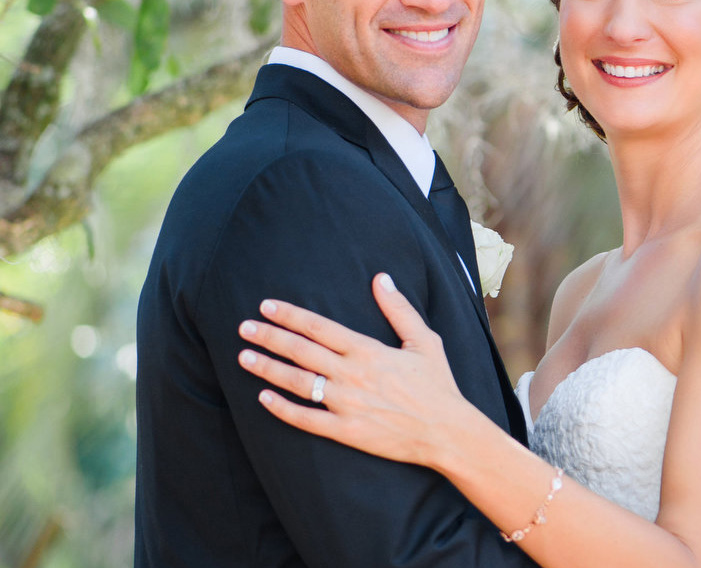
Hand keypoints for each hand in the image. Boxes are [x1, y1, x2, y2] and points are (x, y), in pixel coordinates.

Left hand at [237, 273, 468, 467]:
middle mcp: (353, 375)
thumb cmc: (437, 384)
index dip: (290, 315)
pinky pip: (307, 420)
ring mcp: (347, 405)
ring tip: (244, 358)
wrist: (447, 431)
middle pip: (302, 352)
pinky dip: (283, 409)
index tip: (267, 306)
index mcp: (369, 351)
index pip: (320, 328)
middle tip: (243, 328)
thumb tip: (380, 278)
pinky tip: (263, 398)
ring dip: (268, 369)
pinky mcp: (346, 432)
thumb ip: (399, 309)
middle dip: (269, 338)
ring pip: (299, 383)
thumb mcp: (424, 341)